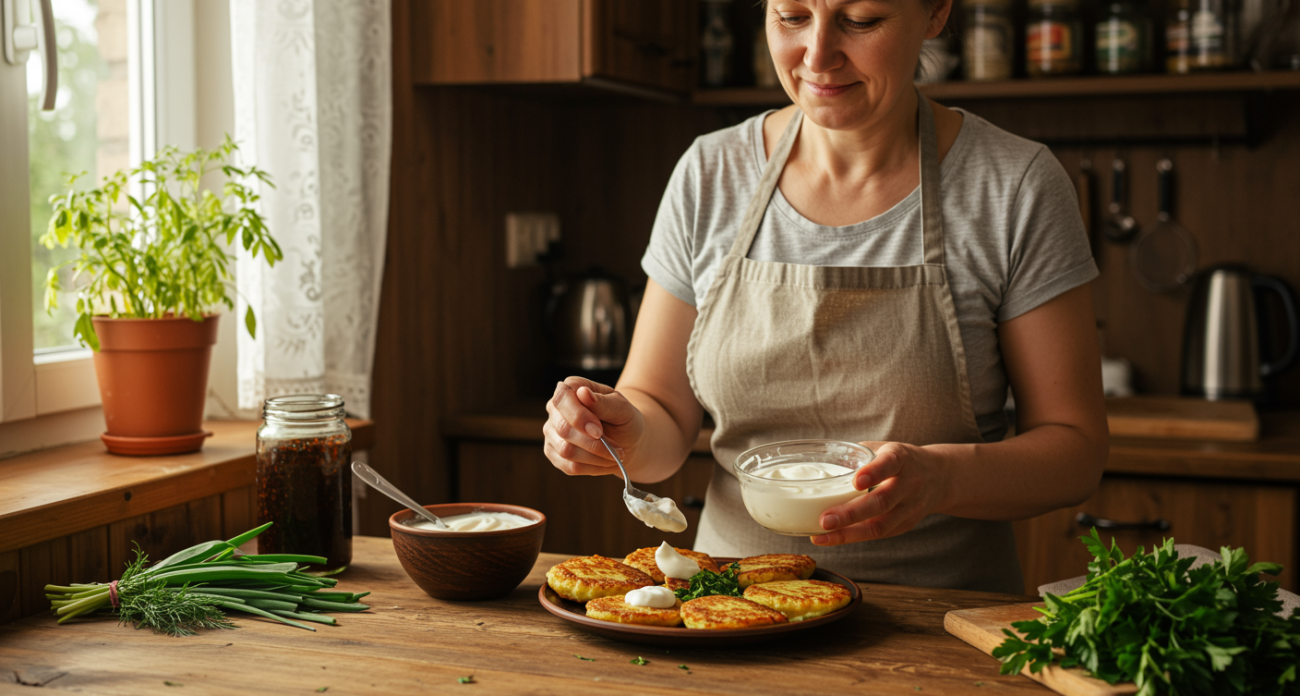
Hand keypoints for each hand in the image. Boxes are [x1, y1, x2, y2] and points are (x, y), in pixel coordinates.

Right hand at [543, 377, 644, 476]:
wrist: (626, 439)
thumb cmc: (624, 418)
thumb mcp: (622, 408)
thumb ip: (603, 402)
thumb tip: (583, 392)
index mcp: (571, 388)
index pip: (563, 398)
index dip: (579, 417)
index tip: (599, 432)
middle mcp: (555, 409)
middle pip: (563, 429)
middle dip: (593, 443)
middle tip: (618, 449)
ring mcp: (552, 432)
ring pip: (566, 451)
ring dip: (596, 457)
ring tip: (616, 456)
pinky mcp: (554, 453)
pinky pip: (569, 466)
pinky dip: (593, 467)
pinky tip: (606, 462)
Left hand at [810, 442, 950, 545]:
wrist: (939, 477)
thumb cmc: (900, 461)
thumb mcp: (884, 449)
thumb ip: (858, 456)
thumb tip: (820, 466)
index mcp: (901, 458)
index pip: (889, 464)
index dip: (874, 472)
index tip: (856, 481)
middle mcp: (909, 483)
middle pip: (882, 501)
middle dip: (851, 513)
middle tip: (824, 520)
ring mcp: (910, 507)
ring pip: (880, 524)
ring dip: (848, 533)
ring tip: (821, 535)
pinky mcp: (906, 524)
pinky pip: (879, 533)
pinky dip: (853, 537)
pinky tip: (831, 538)